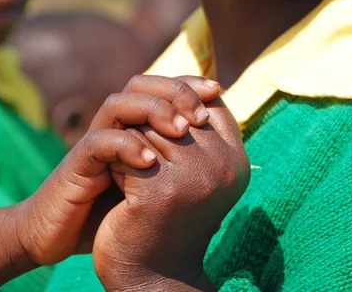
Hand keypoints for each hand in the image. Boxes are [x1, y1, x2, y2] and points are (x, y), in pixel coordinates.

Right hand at [13, 75, 220, 266]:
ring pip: (120, 103)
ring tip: (182, 130)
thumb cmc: (117, 208)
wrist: (66, 234)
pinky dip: (126, 146)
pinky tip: (150, 162)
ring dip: (153, 110)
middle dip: (176, 92)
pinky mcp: (79, 163)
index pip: (161, 87)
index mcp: (135, 125)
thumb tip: (226, 154)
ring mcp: (97, 140)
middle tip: (201, 115)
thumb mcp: (156, 184)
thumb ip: (182, 165)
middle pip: (142, 86)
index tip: (218, 91)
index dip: (189, 83)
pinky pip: (99, 142)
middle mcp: (115, 125)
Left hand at [93, 99, 249, 291]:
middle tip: (137, 153)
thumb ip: (202, 129)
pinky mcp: (159, 190)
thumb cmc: (169, 214)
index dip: (177, 104)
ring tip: (126, 166)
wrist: (151, 274)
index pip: (208, 101)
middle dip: (149, 124)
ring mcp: (193, 177)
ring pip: (149, 125)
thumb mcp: (197, 170)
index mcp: (237, 161)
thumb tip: (197, 79)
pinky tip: (114, 180)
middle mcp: (222, 167)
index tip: (159, 127)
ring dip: (129, 140)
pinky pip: (127, 148)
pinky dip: (115, 160)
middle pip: (175, 109)